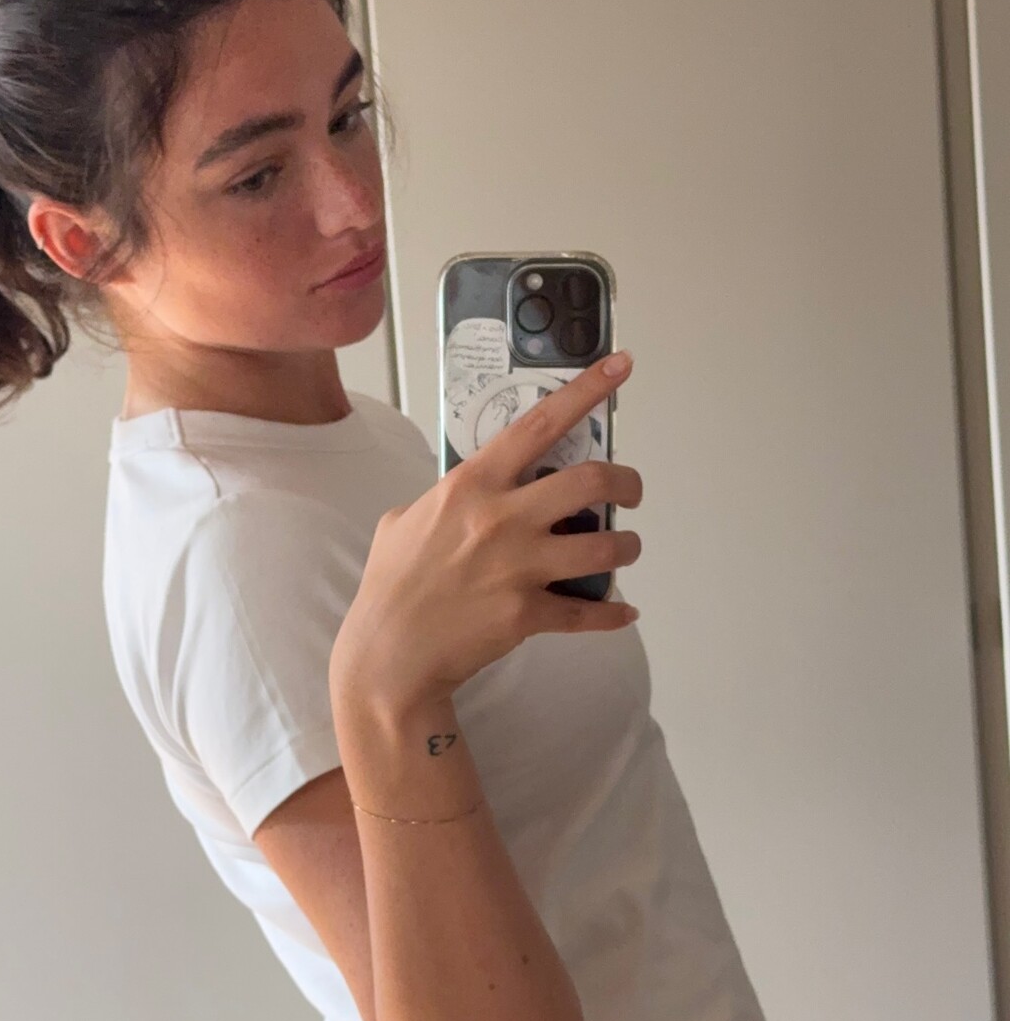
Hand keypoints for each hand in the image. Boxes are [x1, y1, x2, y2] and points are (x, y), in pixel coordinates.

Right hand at [329, 352, 641, 708]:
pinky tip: (622, 611)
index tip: (621, 366)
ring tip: (622, 547)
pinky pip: (590, 612)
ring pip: (605, 546)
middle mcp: (501, 519)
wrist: (390, 654)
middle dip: (626, 482)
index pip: (539, 423)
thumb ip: (445, 497)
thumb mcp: (405, 519)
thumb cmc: (392, 584)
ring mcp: (518, 567)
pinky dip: (614, 613)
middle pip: (591, 481)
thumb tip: (470, 490)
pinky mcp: (528, 614)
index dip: (586, 390)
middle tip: (630, 492)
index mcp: (472, 485)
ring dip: (626, 544)